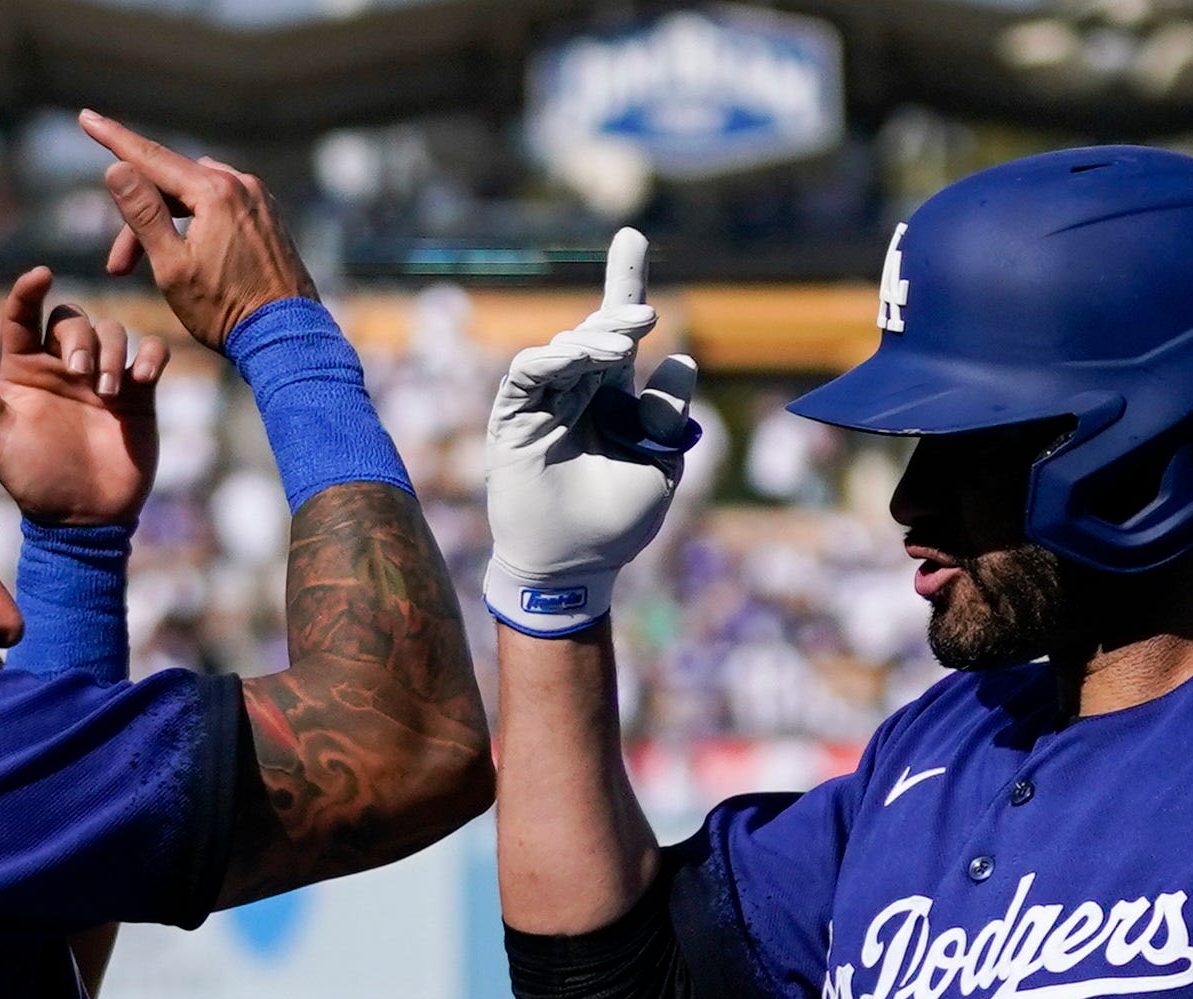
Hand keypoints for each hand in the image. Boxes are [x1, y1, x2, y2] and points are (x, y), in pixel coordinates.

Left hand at [0, 268, 168, 526]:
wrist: (82, 518)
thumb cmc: (34, 480)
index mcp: (25, 369)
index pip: (23, 315)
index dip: (29, 290)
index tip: (41, 276)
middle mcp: (63, 366)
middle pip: (73, 318)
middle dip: (79, 337)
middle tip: (81, 375)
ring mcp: (102, 378)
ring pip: (113, 331)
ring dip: (111, 351)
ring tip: (107, 393)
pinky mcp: (138, 395)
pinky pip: (151, 353)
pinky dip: (150, 356)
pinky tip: (141, 379)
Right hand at [79, 109, 315, 351]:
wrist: (287, 341)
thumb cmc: (227, 312)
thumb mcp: (173, 268)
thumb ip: (143, 215)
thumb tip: (117, 168)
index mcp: (215, 192)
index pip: (151, 157)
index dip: (114, 139)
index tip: (86, 118)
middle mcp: (241, 185)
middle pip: (172, 185)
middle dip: (140, 219)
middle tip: (117, 268)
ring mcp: (259, 200)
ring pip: (197, 198)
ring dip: (168, 225)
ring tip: (152, 269)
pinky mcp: (268, 219)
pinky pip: (222, 208)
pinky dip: (197, 225)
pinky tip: (189, 255)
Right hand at [482, 227, 698, 636]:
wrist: (573, 568)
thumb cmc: (617, 525)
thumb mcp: (660, 465)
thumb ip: (668, 416)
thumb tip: (679, 357)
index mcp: (612, 398)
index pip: (618, 332)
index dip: (625, 283)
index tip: (633, 234)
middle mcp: (577, 392)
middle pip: (592, 330)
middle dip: (617, 311)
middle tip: (645, 315)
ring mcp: (543, 403)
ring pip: (563, 348)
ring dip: (591, 339)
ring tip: (622, 348)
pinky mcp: (513, 420)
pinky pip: (526, 373)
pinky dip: (550, 358)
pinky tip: (576, 358)